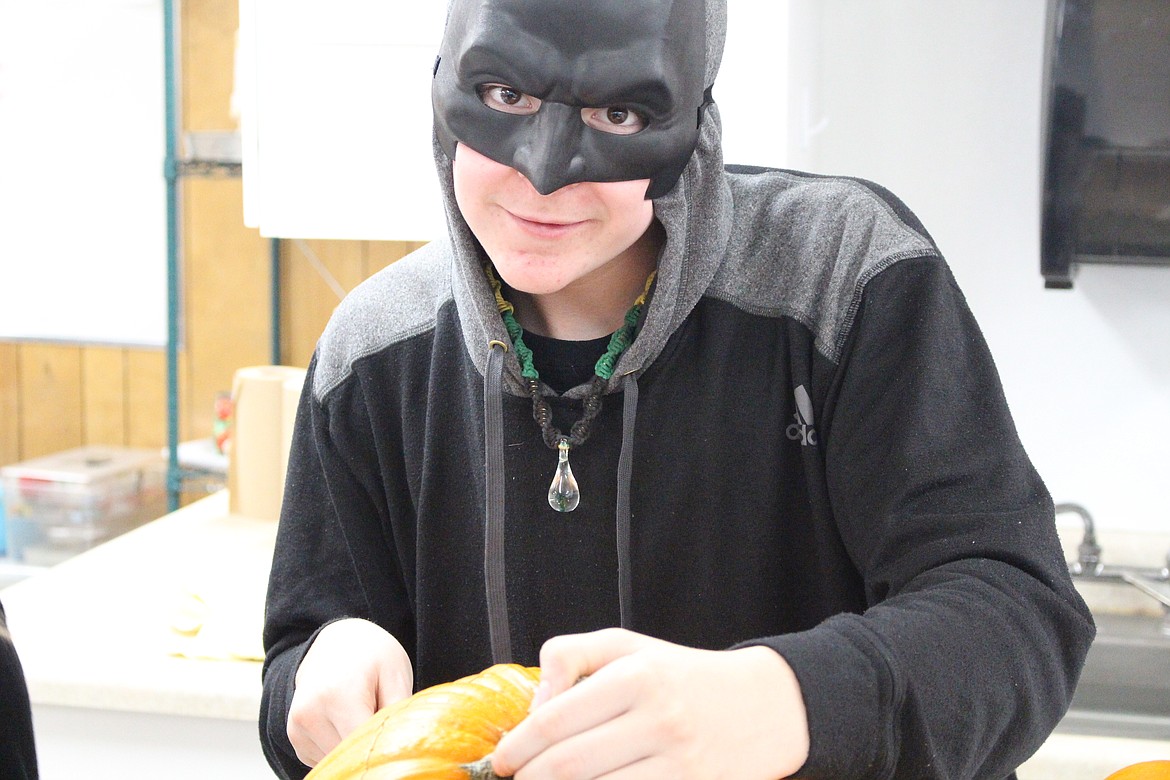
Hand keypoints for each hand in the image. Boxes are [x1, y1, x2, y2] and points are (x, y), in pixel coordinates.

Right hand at [287, 618, 412, 766]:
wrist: (340, 640)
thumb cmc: (372, 655)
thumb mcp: (396, 674)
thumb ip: (397, 714)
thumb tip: (399, 745)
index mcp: (338, 696)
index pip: (361, 748)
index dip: (381, 746)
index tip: (392, 733)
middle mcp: (309, 713)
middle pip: (347, 756)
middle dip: (367, 745)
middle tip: (377, 715)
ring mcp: (297, 726)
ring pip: (335, 759)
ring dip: (352, 747)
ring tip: (360, 712)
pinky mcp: (295, 736)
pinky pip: (323, 757)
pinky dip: (337, 746)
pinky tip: (345, 719)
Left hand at [491, 628, 808, 778]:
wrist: (762, 707)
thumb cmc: (678, 675)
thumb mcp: (627, 646)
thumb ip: (570, 657)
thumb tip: (534, 707)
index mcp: (637, 676)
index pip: (555, 721)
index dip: (518, 747)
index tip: (502, 761)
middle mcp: (659, 719)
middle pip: (568, 767)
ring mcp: (679, 764)